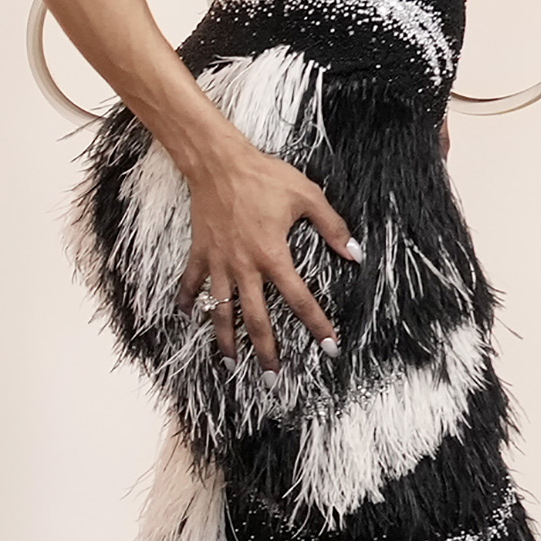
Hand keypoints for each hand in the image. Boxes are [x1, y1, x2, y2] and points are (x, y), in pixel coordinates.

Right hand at [185, 143, 358, 365]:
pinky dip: (188, 300)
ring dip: (226, 340)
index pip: (300, 300)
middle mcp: (244, 267)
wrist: (218, 161)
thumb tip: (355, 253)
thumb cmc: (264, 176)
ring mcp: (219, 263)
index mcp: (273, 256)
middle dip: (266, 352)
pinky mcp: (200, 253)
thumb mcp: (308, 196)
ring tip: (231, 363)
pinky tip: (185, 316)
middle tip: (273, 379)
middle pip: (256, 319)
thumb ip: (332, 227)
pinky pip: (192, 283)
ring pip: (220, 311)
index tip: (329, 347)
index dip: (317, 325)